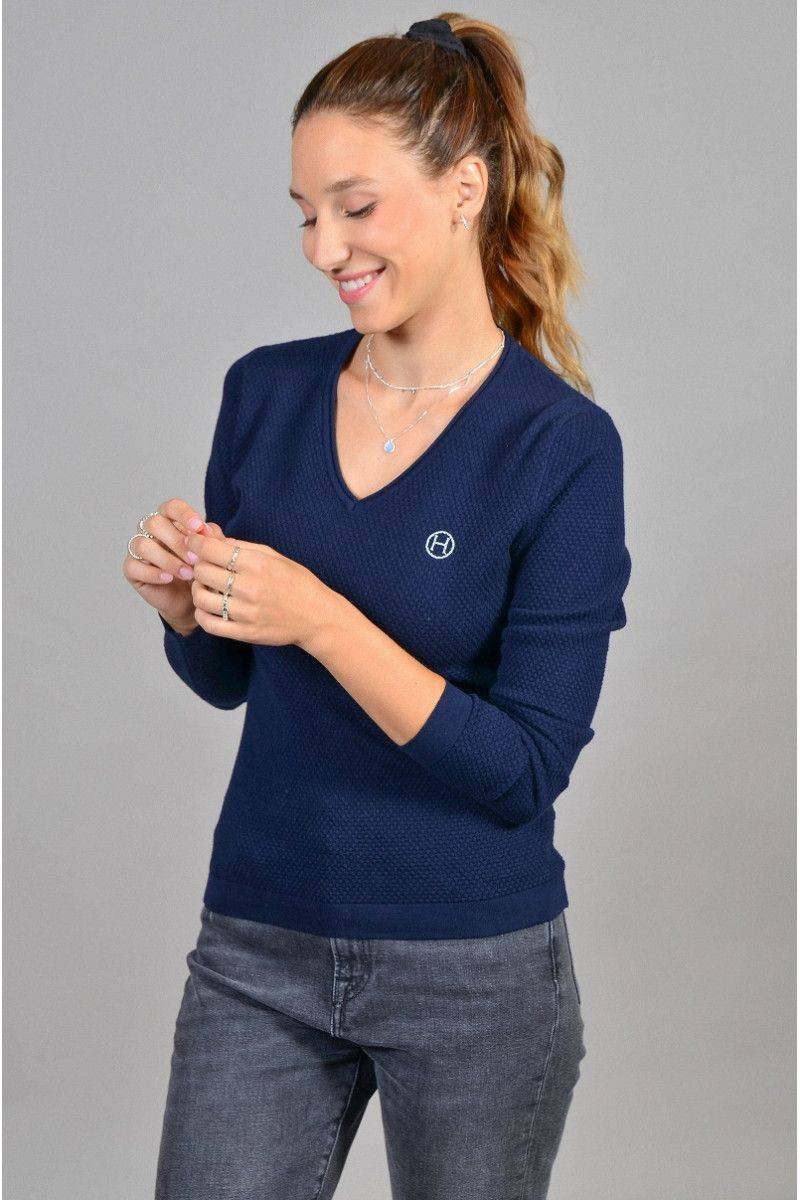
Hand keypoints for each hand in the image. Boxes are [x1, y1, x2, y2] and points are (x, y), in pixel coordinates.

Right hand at [122, 498, 226, 630]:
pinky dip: (153, 573)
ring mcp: (137, 548)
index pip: (172, 507)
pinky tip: (168, 579)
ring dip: (168, 559)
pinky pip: (134, 566)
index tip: (198, 528)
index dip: (184, 514)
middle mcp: (150, 530)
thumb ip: (211, 538)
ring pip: (143, 545)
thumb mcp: (210, 553)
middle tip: (196, 559)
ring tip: (188, 574)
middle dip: (178, 542)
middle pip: (155, 523)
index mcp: (170, 519)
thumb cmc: (200, 570)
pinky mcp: (131, 569)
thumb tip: (206, 531)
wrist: (191, 599)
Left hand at [184, 529, 340, 649]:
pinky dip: (201, 614)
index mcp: (256, 564)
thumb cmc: (298, 583)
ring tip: (205, 587)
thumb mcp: (275, 557)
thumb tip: (213, 538)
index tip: (193, 543)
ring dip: (197, 589)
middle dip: (197, 565)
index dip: (195, 543)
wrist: (317, 617)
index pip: (210, 549)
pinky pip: (209, 624)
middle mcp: (249, 587)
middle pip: (202, 571)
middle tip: (202, 566)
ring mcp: (246, 612)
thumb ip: (243, 547)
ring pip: (201, 598)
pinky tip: (207, 607)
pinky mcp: (245, 632)